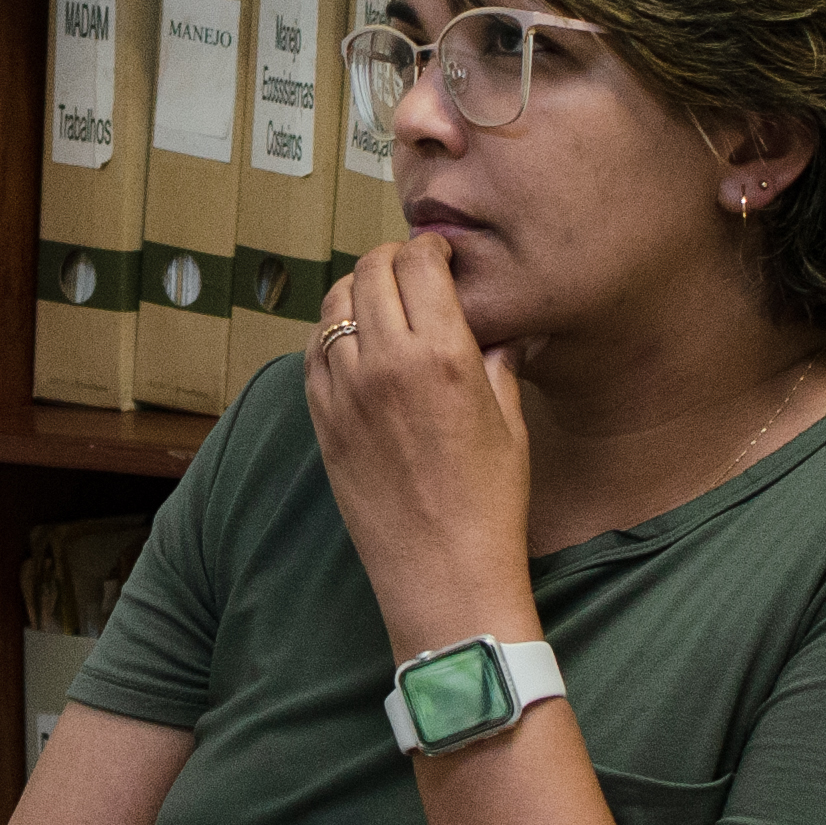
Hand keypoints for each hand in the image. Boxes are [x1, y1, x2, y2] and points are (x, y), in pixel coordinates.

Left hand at [306, 233, 539, 659]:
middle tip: (411, 272)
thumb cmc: (489, 505)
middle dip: (391, 260)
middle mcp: (387, 364)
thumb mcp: (511, 423)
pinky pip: (314, 352)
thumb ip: (497, 362)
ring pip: (334, 305)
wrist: (442, 574)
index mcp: (444, 356)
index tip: (441, 256)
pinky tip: (355, 344)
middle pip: (370, 272)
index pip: (419, 263)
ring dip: (357, 292)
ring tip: (381, 303)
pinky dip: (332, 334)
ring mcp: (345, 392)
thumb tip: (492, 328)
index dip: (430, 249)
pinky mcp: (321, 420)